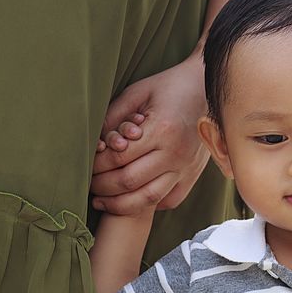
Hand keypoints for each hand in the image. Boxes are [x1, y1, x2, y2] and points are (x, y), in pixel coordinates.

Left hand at [91, 58, 208, 213]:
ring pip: (148, 198)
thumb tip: (95, 145)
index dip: (95, 165)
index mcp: (162, 130)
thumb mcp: (137, 93)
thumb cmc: (170, 88)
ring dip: (120, 204)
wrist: (207, 89)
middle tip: (88, 184)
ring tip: (103, 201)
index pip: (118, 158)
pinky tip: (133, 199)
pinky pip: (169, 201)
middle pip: (129, 182)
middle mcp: (176, 153)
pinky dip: (148, 204)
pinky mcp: (193, 176)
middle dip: (102, 186)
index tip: (84, 164)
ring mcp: (186, 168)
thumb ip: (114, 117)